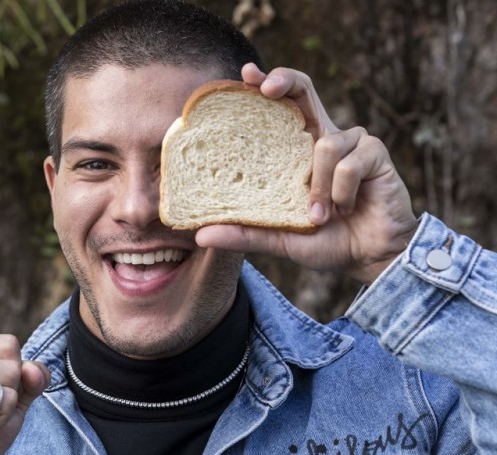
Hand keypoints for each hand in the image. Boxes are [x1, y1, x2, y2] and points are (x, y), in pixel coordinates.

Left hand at [195, 63, 417, 284]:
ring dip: (317, 187)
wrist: (370, 257)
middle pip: (303, 90)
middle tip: (265, 88)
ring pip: (325, 145)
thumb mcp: (279, 239)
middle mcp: (323, 137)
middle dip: (284, 81)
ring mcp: (352, 142)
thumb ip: (245, 234)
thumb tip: (201, 236)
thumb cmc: (326, 240)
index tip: (245, 75)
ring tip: (318, 217)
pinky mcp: (376, 153)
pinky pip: (349, 164)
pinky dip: (341, 193)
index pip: (281, 107)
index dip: (265, 85)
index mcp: (298, 151)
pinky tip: (345, 210)